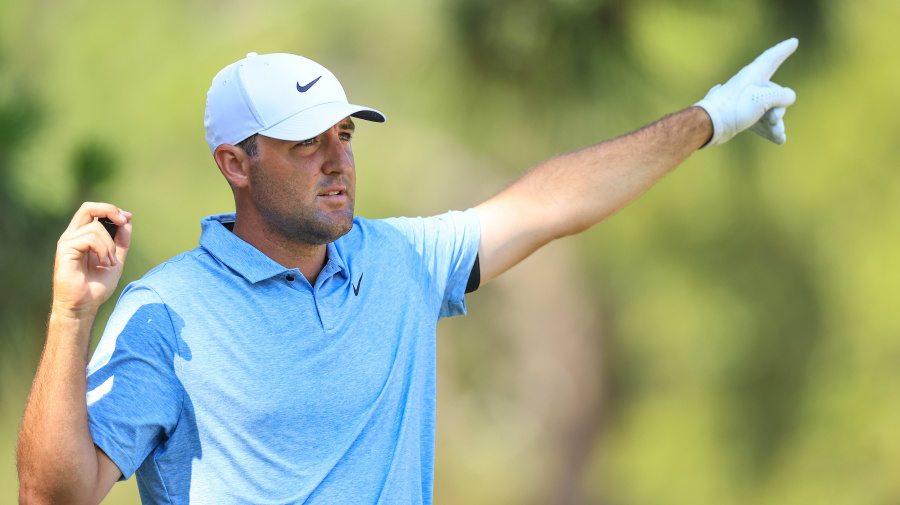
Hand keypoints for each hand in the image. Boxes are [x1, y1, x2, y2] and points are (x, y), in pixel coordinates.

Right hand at [52, 202, 131, 318]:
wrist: (85, 305)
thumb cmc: (97, 286)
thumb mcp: (116, 260)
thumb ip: (121, 242)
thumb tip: (127, 221)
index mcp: (84, 237)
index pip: (94, 211)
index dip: (111, 210)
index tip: (127, 218)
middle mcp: (74, 236)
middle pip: (88, 208)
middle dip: (110, 210)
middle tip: (123, 221)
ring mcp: (67, 242)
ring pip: (95, 227)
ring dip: (110, 245)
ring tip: (110, 263)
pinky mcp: (64, 249)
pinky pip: (89, 238)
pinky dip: (103, 250)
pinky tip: (104, 263)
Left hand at [695, 38, 797, 146]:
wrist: (710, 125)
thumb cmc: (734, 108)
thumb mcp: (762, 99)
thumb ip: (781, 96)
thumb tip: (790, 96)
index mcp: (754, 74)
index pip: (772, 58)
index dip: (784, 50)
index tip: (794, 41)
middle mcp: (751, 86)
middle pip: (775, 94)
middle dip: (780, 109)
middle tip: (774, 119)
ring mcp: (747, 102)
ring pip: (770, 111)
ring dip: (776, 124)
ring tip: (778, 133)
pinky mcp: (742, 117)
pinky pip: (761, 122)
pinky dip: (769, 130)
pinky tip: (779, 139)